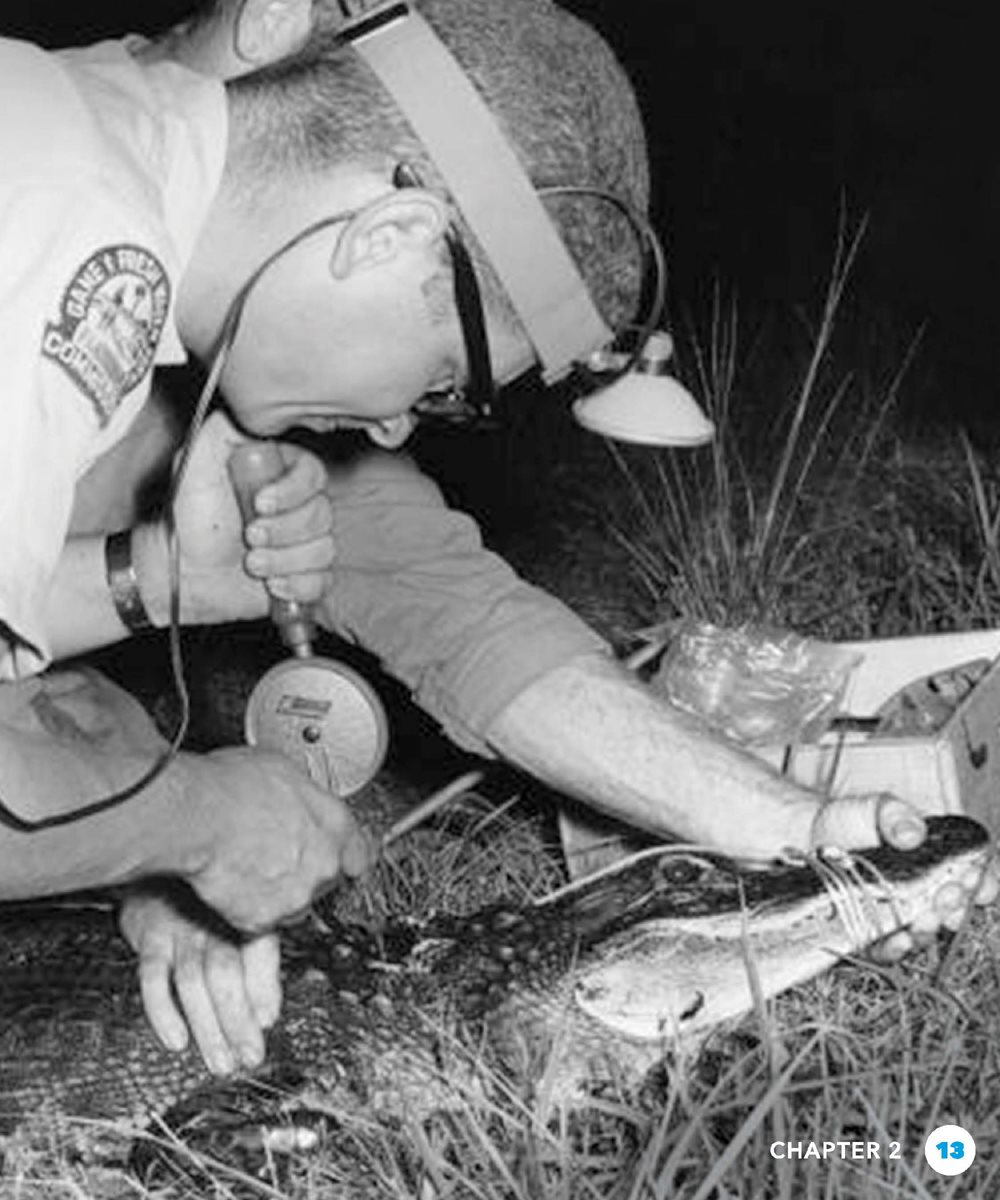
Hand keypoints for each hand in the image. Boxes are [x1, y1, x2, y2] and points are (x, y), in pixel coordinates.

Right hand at [120, 888, 279, 1075]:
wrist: (164, 866)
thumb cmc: (210, 904)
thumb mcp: (240, 920)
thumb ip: (257, 966)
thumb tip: (267, 1016)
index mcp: (243, 914)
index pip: (260, 952)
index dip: (266, 990)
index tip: (268, 1024)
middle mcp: (213, 920)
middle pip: (226, 974)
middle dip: (239, 1021)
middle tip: (248, 1057)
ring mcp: (180, 929)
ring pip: (194, 982)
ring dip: (208, 1028)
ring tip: (220, 1062)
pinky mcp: (150, 937)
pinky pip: (153, 977)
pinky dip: (163, 1011)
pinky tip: (176, 1039)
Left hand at [135, 410, 334, 624]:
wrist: (186, 573)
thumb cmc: (190, 520)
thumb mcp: (196, 463)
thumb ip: (222, 430)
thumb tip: (250, 412)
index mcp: (280, 474)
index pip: (313, 475)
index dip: (291, 492)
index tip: (259, 503)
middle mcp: (298, 505)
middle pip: (322, 514)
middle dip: (282, 531)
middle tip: (248, 536)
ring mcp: (305, 541)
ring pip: (323, 549)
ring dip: (283, 560)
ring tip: (252, 562)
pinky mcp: (307, 574)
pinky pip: (322, 580)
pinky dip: (296, 586)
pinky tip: (272, 584)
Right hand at [179, 745, 373, 932]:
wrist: (197, 816)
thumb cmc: (232, 786)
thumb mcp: (283, 770)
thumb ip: (305, 796)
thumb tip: (298, 798)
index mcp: (335, 823)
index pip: (361, 852)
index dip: (347, 854)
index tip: (341, 856)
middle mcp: (323, 864)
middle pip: (326, 878)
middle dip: (305, 869)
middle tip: (274, 852)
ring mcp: (295, 896)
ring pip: (295, 902)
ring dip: (278, 890)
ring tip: (248, 865)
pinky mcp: (262, 920)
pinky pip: (260, 918)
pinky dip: (247, 906)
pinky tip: (232, 881)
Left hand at [810, 793, 997, 960]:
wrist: (808, 837)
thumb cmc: (851, 819)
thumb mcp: (875, 806)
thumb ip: (895, 814)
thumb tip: (912, 834)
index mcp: (940, 863)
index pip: (977, 878)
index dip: (984, 884)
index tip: (977, 882)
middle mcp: (926, 894)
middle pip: (953, 910)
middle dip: (955, 906)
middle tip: (947, 896)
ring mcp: (900, 917)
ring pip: (925, 934)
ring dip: (929, 929)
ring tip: (923, 918)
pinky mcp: (871, 934)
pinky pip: (888, 950)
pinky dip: (896, 948)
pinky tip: (897, 939)